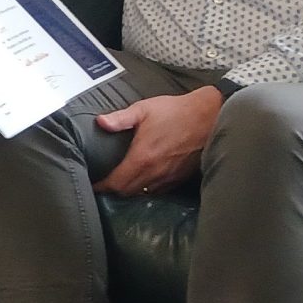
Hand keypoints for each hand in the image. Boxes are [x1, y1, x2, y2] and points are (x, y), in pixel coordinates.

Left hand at [92, 88, 224, 196]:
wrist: (209, 117)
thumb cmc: (176, 111)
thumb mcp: (144, 109)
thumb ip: (120, 118)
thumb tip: (100, 122)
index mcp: (142, 158)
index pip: (116, 183)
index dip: (102, 187)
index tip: (94, 185)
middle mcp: (155, 172)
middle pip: (128, 192)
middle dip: (113, 190)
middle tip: (104, 184)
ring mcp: (169, 177)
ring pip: (143, 193)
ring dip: (130, 191)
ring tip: (120, 182)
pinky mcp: (180, 178)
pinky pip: (159, 191)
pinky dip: (147, 188)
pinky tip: (143, 180)